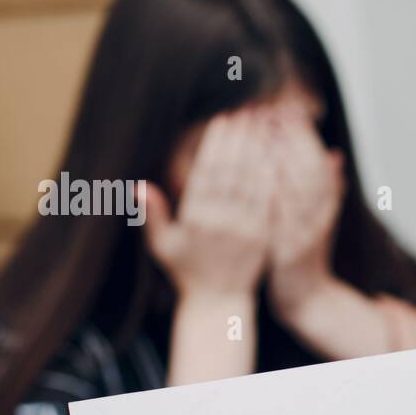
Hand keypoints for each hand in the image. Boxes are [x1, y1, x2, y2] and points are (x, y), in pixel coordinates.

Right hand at [142, 109, 273, 298]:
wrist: (219, 303)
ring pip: (255, 182)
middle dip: (241, 138)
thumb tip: (137, 186)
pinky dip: (275, 177)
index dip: (216, 144)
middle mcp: (222, 222)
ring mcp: (246, 230)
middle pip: (234, 171)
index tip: (222, 119)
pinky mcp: (265, 237)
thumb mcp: (162, 246)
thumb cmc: (186, 272)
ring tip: (264, 124)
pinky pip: (271, 202)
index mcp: (196, 220)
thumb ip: (151, 215)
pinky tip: (278, 155)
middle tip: (247, 110)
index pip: (207, 172)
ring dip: (260, 150)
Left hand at [265, 109, 346, 316]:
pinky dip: (274, 194)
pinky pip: (283, 218)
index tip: (286, 107)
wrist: (306, 297)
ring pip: (299, 188)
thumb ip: (328, 187)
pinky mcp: (292, 249)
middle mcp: (319, 215)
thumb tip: (337, 154)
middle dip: (290, 137)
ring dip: (281, 158)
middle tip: (271, 108)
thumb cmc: (304, 253)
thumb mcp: (320, 218)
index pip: (316, 159)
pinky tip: (258, 175)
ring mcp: (307, 232)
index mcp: (325, 203)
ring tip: (262, 131)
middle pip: (308, 167)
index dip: (303, 133)